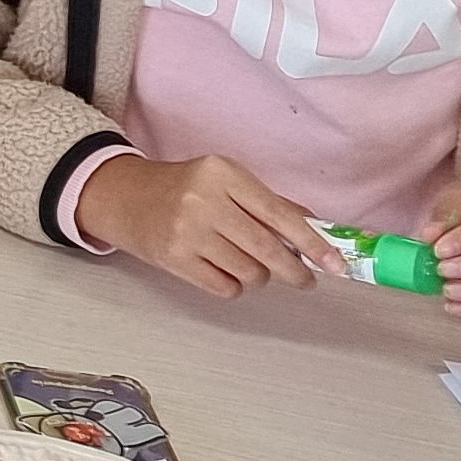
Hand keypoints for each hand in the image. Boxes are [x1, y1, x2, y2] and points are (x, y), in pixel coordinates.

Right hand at [73, 151, 348, 298]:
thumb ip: (269, 203)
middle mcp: (203, 200)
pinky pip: (225, 287)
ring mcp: (186, 232)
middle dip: (294, 271)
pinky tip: (224, 270)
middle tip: (304, 279)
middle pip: (267, 249)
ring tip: (247, 264)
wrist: (125, 197)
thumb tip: (319, 234)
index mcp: (222, 173)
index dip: (312, 243)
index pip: (279, 213)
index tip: (335, 264)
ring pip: (248, 272)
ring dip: (259, 276)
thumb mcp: (225, 181)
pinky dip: (234, 286)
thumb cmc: (184, 188)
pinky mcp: (173, 259)